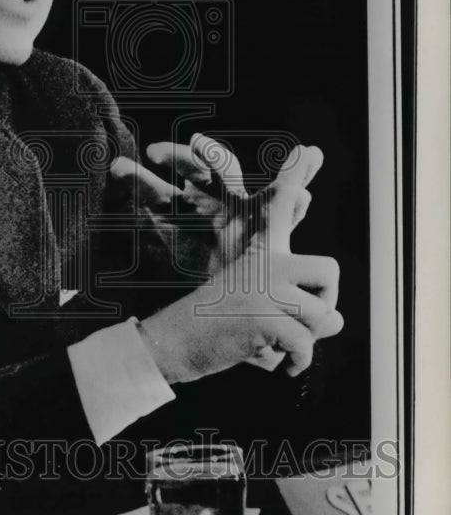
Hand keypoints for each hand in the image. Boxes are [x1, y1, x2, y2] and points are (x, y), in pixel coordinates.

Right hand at [137, 145, 341, 380]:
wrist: (173, 346)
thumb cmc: (217, 329)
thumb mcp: (258, 310)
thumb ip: (299, 308)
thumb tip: (339, 320)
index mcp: (257, 251)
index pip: (281, 207)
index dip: (295, 177)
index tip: (309, 150)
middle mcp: (263, 261)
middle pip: (329, 270)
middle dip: (325, 303)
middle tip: (297, 321)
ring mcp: (263, 286)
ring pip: (323, 315)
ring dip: (304, 343)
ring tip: (274, 345)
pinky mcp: (262, 314)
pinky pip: (306, 343)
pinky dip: (296, 362)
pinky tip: (278, 365)